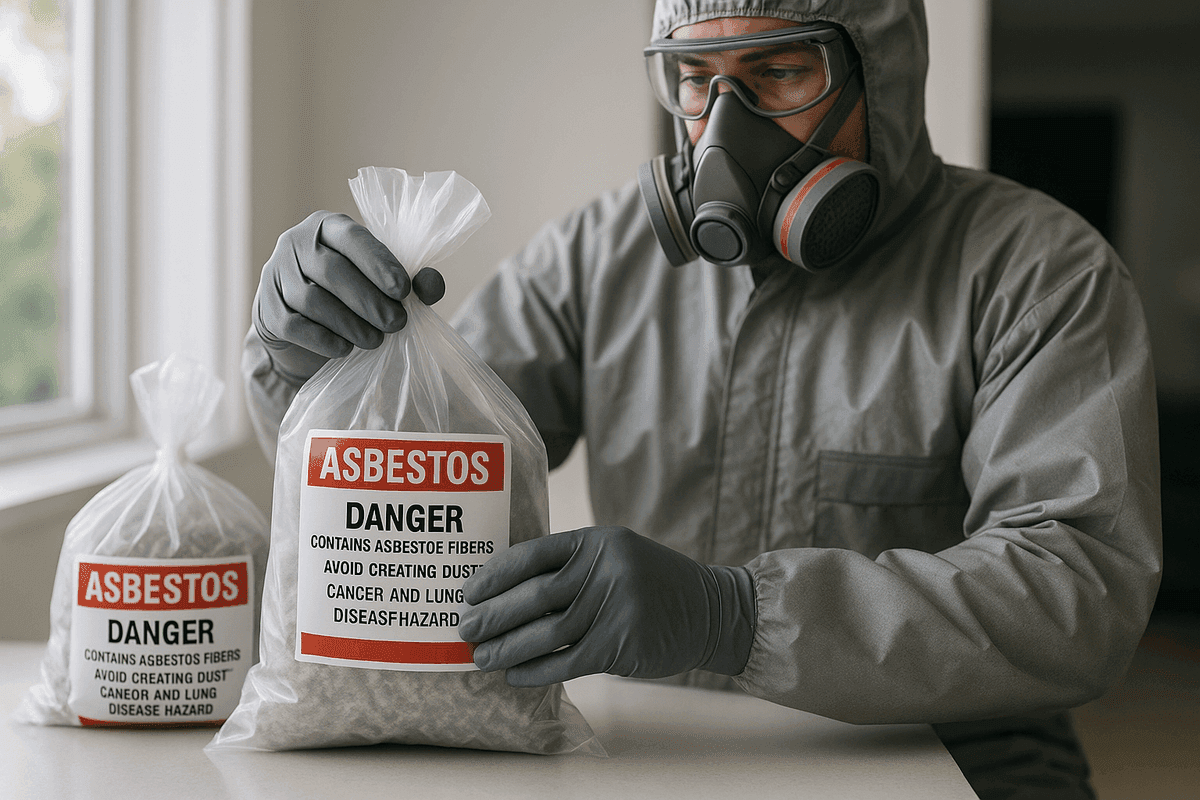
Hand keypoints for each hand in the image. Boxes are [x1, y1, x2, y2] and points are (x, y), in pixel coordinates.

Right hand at [252, 210, 446, 384]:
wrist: (304, 323)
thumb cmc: (351, 295)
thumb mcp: (382, 283)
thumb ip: (412, 282)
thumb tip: (433, 285)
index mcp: (328, 226)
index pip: (352, 238)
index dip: (378, 263)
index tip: (403, 290)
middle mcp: (296, 243)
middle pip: (331, 270)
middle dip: (369, 301)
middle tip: (396, 323)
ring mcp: (275, 274)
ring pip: (312, 299)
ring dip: (349, 323)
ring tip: (375, 340)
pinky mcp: (266, 308)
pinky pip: (294, 325)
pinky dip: (323, 339)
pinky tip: (345, 348)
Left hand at [458, 527, 755, 686]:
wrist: (710, 610)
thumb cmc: (651, 583)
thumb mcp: (615, 555)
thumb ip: (571, 566)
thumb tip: (506, 592)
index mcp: (596, 541)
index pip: (532, 554)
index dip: (495, 575)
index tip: (468, 592)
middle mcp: (605, 569)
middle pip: (535, 597)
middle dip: (493, 615)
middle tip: (465, 629)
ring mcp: (616, 606)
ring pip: (547, 633)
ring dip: (508, 648)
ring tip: (481, 658)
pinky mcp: (623, 643)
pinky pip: (567, 660)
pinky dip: (536, 671)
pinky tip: (514, 676)